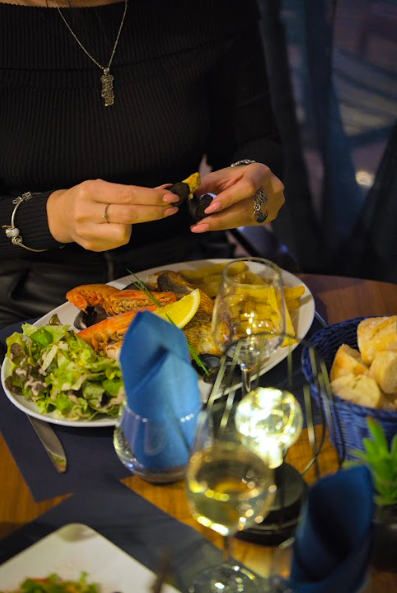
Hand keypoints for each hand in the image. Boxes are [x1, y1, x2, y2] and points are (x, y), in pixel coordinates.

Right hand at [46, 179, 178, 250]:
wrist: (60, 216)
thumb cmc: (87, 198)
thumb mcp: (104, 186)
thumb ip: (133, 191)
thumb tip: (165, 189)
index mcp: (90, 191)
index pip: (127, 194)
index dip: (151, 197)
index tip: (170, 196)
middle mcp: (86, 211)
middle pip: (129, 214)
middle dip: (154, 211)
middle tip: (171, 208)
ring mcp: (87, 231)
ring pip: (125, 231)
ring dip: (136, 224)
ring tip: (130, 218)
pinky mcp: (91, 245)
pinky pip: (118, 241)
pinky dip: (125, 233)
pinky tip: (117, 227)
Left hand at [190, 163, 284, 232]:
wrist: (258, 181)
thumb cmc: (238, 177)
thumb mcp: (223, 175)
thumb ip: (206, 183)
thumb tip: (189, 194)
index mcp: (261, 173)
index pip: (247, 187)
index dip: (228, 199)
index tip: (208, 209)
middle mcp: (272, 190)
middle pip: (244, 209)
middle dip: (219, 219)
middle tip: (199, 225)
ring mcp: (273, 206)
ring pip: (243, 219)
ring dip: (220, 224)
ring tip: (200, 227)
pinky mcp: (269, 217)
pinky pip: (244, 223)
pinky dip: (226, 225)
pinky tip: (212, 226)